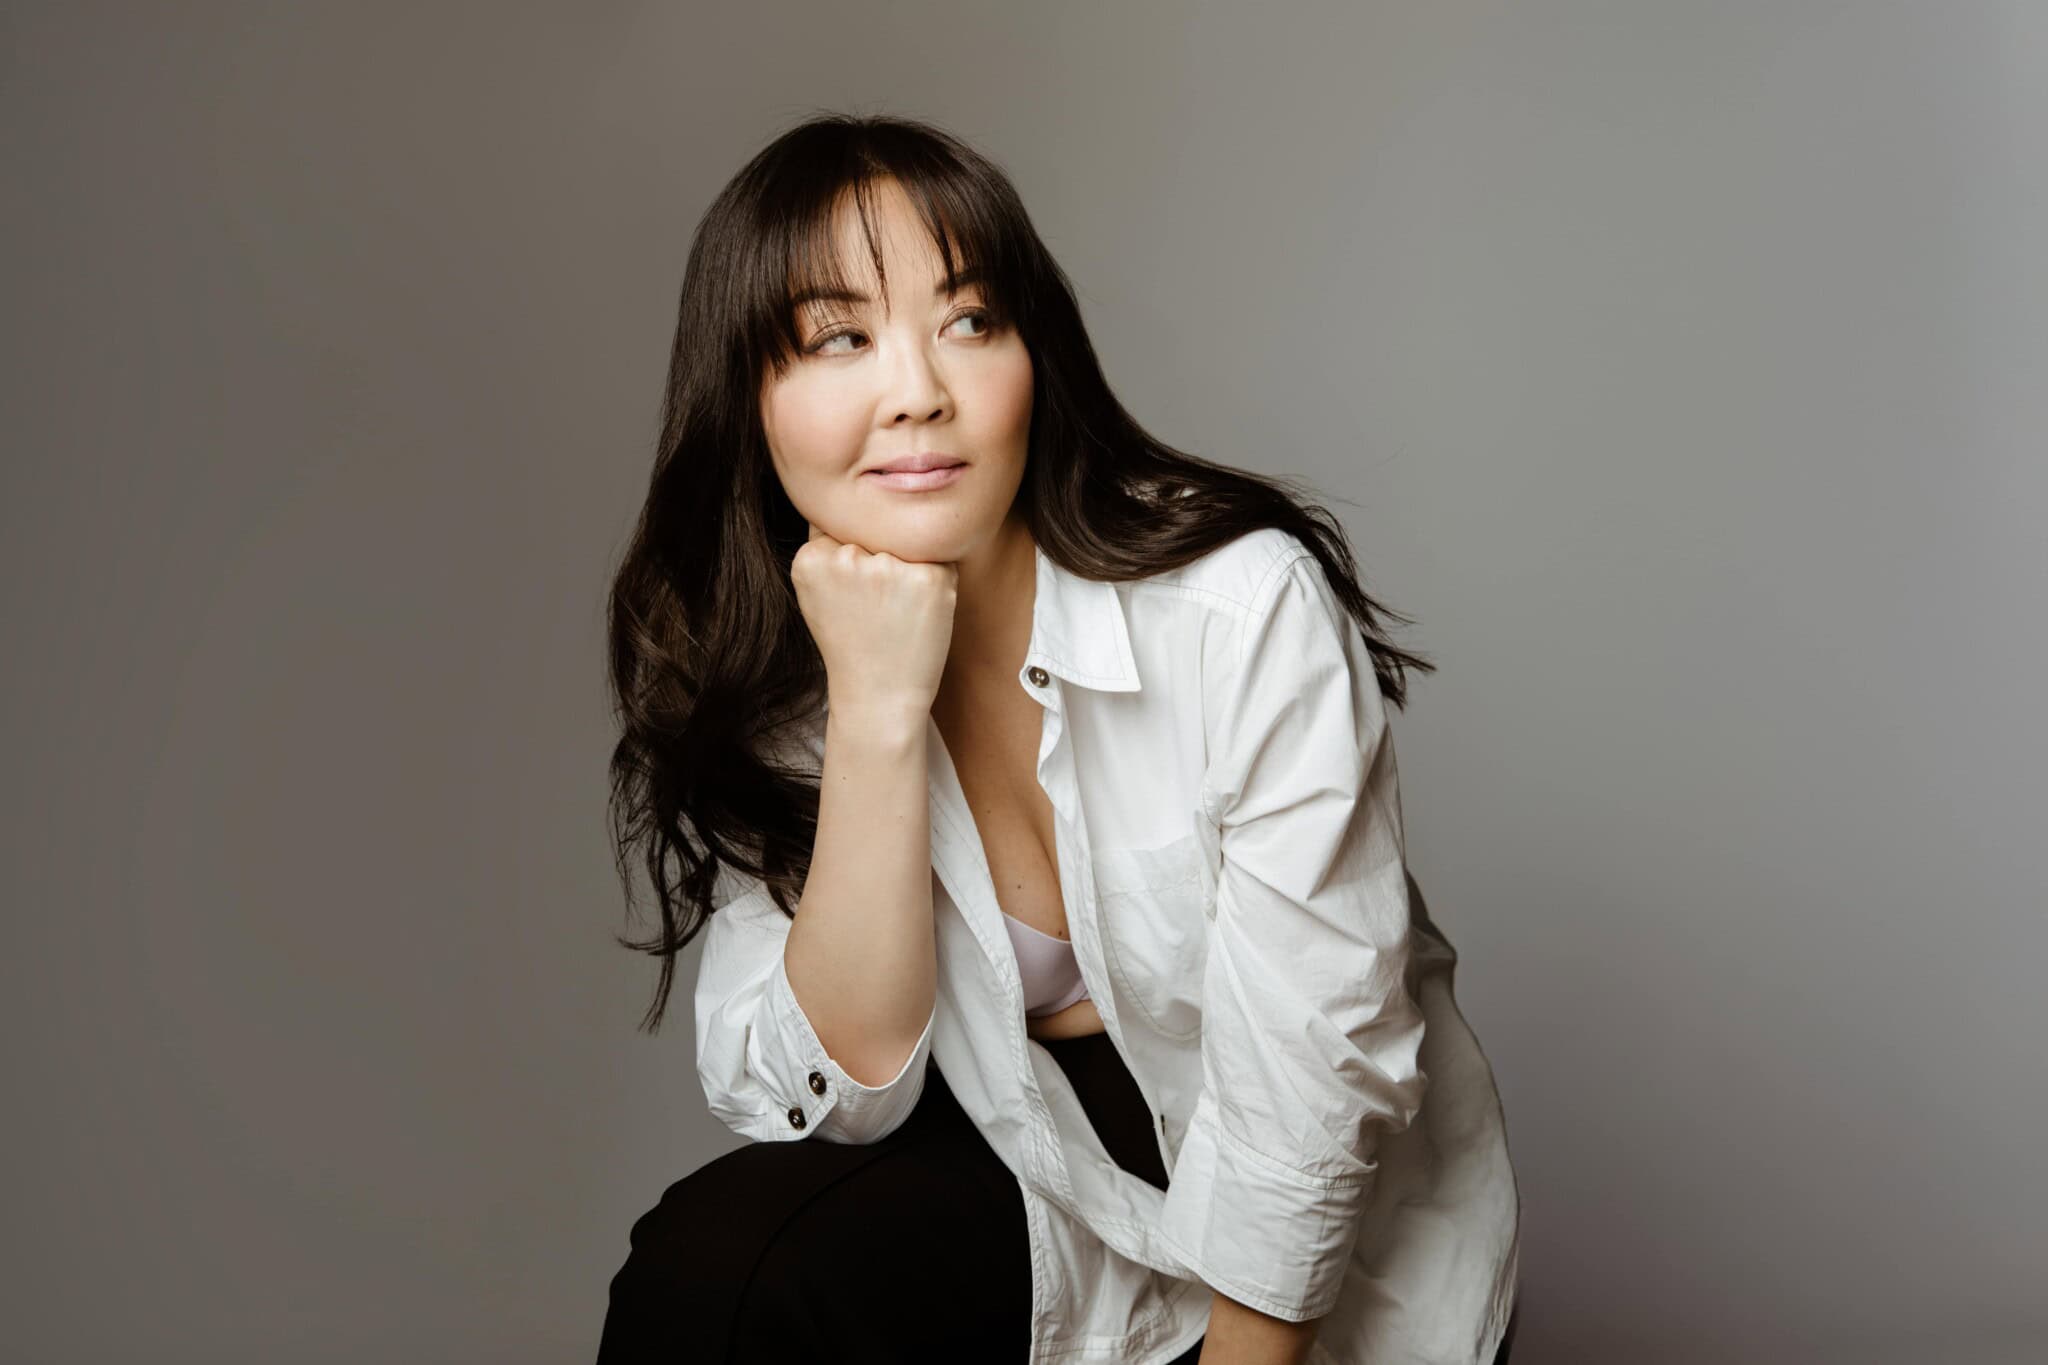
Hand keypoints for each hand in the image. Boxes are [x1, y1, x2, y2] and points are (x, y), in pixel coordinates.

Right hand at [792, 521, 957, 717]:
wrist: (879, 697)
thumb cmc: (851, 644)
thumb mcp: (816, 594)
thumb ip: (825, 549)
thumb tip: (845, 499)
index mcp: (811, 558)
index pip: (841, 524)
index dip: (856, 554)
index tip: (856, 590)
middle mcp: (846, 557)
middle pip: (877, 532)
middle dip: (883, 560)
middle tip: (877, 608)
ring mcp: (889, 567)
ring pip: (909, 542)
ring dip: (911, 568)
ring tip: (897, 612)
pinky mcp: (928, 577)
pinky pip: (941, 558)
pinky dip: (937, 582)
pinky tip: (918, 614)